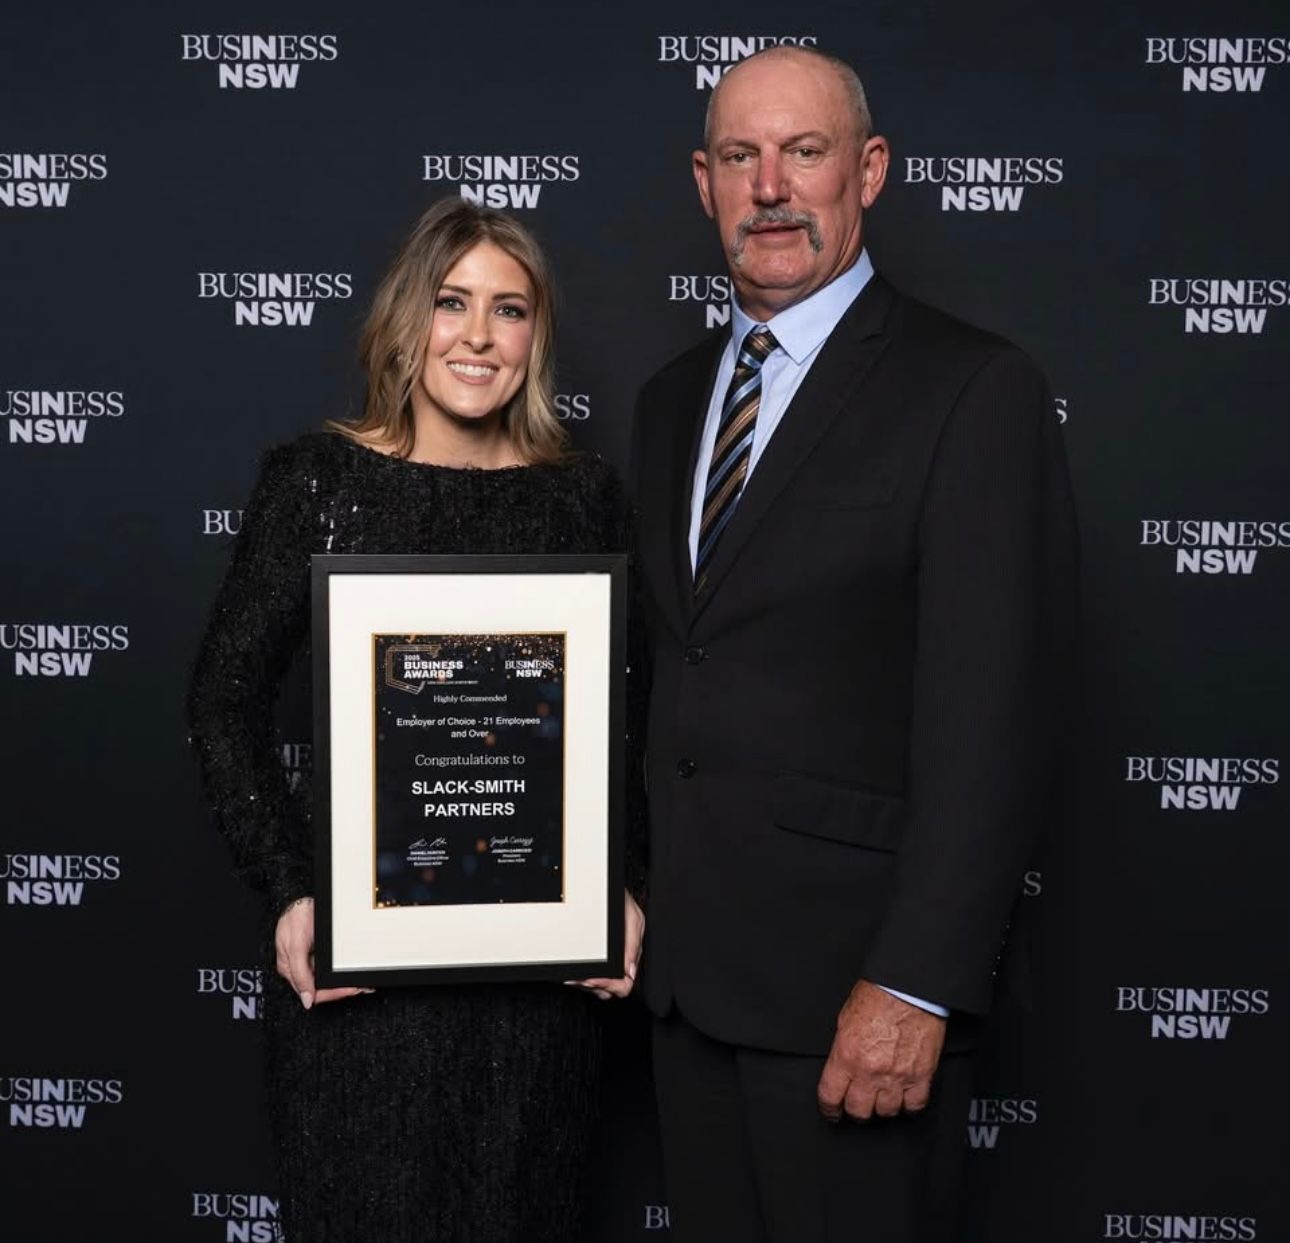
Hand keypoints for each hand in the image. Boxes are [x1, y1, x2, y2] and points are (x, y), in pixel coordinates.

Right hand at [274, 898, 373, 1009]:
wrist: (300, 901)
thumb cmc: (295, 919)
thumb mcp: (296, 946)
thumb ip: (300, 974)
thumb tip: (306, 1000)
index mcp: (291, 971)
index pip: (313, 993)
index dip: (332, 994)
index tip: (349, 990)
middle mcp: (301, 969)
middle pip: (322, 989)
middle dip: (342, 990)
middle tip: (360, 987)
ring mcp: (309, 962)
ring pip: (327, 981)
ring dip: (344, 983)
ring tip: (360, 983)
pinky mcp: (317, 955)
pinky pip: (329, 969)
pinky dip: (341, 972)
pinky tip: (352, 972)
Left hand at [567, 891, 644, 999]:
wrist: (604, 885)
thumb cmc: (620, 900)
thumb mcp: (633, 918)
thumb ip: (633, 945)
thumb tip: (630, 971)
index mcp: (631, 954)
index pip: (625, 984)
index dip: (611, 984)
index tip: (598, 979)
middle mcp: (619, 960)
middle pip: (610, 990)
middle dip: (596, 986)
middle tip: (585, 978)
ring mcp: (606, 961)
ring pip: (597, 988)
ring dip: (585, 984)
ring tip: (576, 976)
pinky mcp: (593, 959)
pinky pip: (587, 979)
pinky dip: (579, 978)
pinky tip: (573, 973)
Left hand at [817, 980, 946, 1121]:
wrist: (908, 988)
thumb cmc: (877, 996)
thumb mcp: (844, 1020)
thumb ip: (841, 1050)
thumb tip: (840, 1069)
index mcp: (846, 1055)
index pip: (830, 1097)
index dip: (829, 1108)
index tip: (832, 1111)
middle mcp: (870, 1070)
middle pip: (859, 1111)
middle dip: (856, 1109)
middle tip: (858, 1102)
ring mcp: (896, 1076)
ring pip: (887, 1112)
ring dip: (883, 1106)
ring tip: (882, 1096)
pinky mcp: (921, 1075)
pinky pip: (914, 1106)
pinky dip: (909, 1105)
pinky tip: (904, 1097)